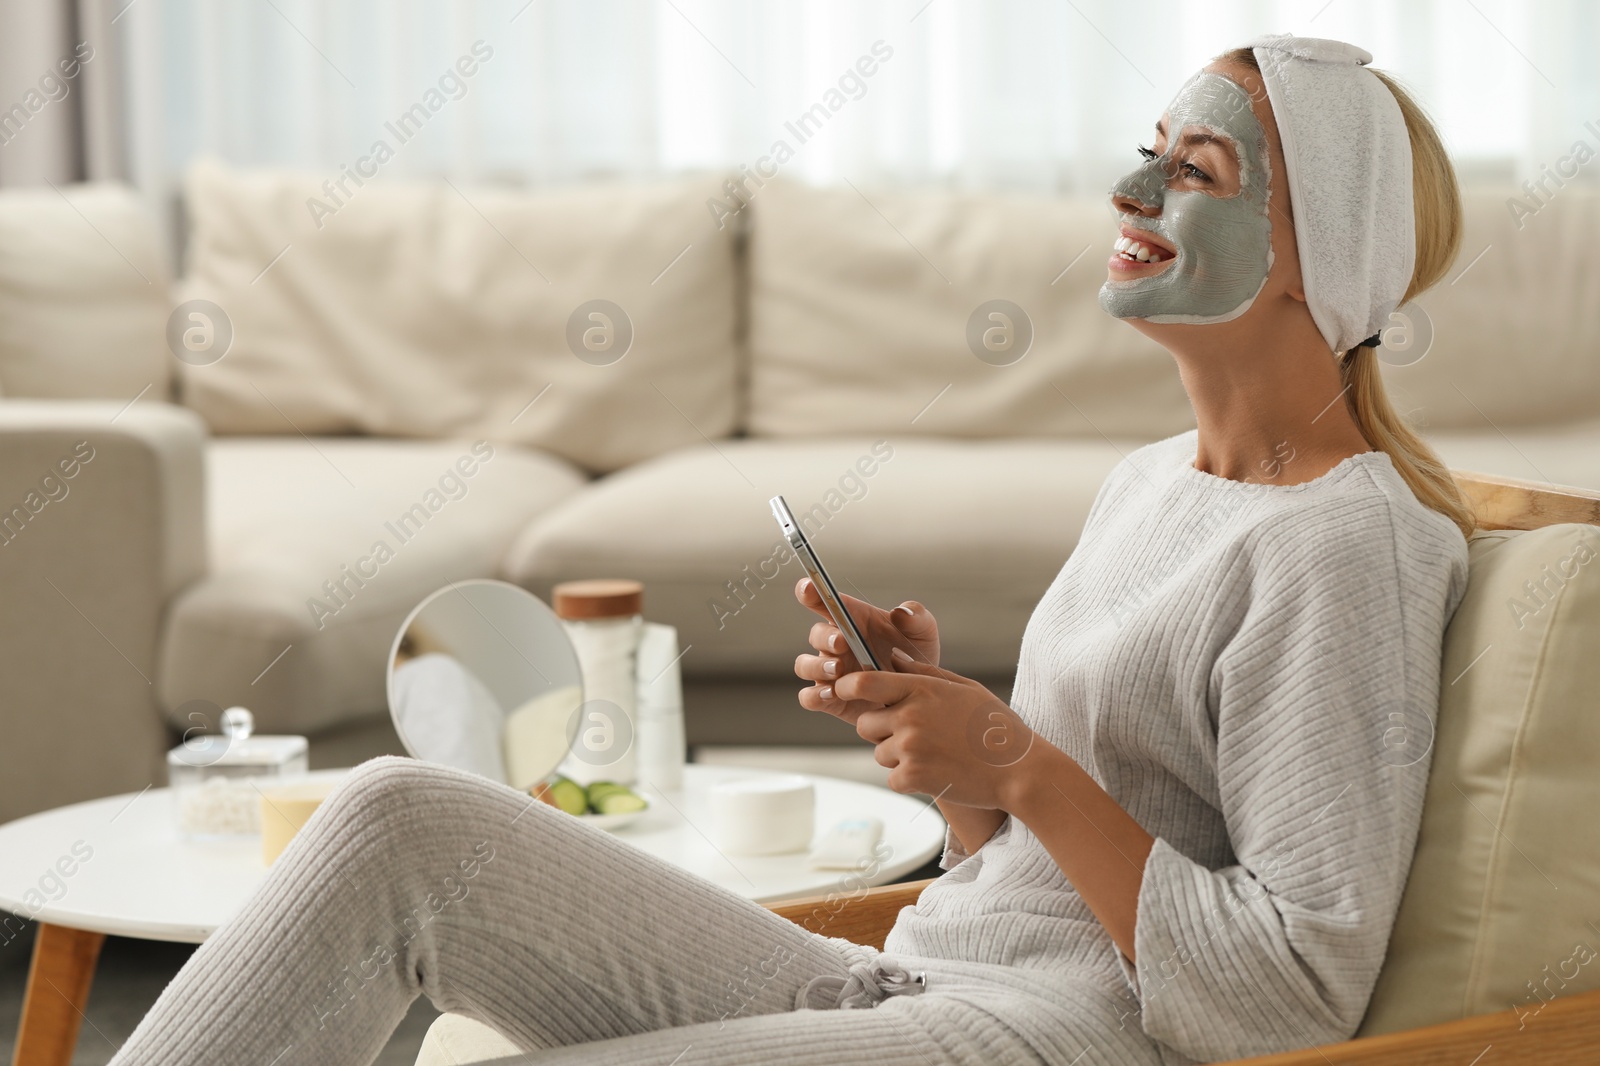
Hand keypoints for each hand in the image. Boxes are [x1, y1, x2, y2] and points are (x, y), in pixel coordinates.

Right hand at [793, 579, 938, 721]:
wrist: (918, 698)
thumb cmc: (915, 658)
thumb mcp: (923, 634)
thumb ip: (916, 617)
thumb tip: (900, 612)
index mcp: (852, 621)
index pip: (825, 602)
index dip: (811, 592)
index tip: (808, 589)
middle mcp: (836, 645)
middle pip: (816, 633)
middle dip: (825, 636)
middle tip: (843, 642)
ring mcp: (830, 673)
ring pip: (805, 665)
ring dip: (816, 665)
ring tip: (837, 669)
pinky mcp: (831, 700)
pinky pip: (809, 698)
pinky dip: (815, 696)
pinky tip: (833, 694)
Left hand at [834, 648, 1038, 808]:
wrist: (1018, 769)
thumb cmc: (995, 725)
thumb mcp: (964, 687)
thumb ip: (923, 672)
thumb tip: (891, 658)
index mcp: (921, 689)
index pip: (864, 683)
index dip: (847, 687)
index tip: (844, 691)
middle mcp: (910, 716)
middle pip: (865, 724)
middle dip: (880, 731)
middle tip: (912, 736)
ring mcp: (910, 747)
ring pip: (880, 754)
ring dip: (898, 757)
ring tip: (934, 755)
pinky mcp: (913, 777)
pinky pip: (892, 778)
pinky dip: (909, 780)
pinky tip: (936, 773)